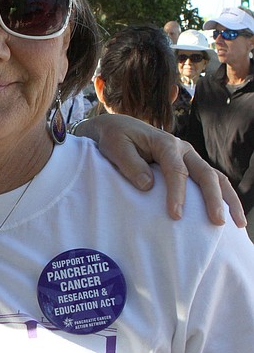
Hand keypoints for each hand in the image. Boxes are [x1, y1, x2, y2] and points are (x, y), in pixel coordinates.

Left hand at [75, 114, 244, 226]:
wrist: (117, 128)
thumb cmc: (115, 139)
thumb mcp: (116, 148)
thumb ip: (130, 164)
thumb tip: (148, 185)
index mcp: (165, 143)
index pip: (176, 170)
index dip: (177, 193)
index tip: (176, 215)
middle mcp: (183, 149)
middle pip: (205, 174)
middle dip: (213, 199)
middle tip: (217, 222)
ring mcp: (189, 157)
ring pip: (215, 177)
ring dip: (228, 200)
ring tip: (237, 224)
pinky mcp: (189, 165)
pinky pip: (211, 180)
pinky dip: (223, 197)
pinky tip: (230, 215)